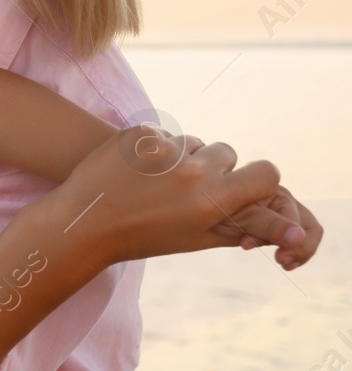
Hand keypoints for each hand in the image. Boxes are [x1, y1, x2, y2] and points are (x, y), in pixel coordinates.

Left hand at [45, 126, 303, 272]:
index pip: (266, 172)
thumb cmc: (145, 236)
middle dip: (215, 167)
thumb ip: (242, 224)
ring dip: (184, 157)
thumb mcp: (197, 237)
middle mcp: (193, 172)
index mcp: (213, 201)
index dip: (259, 179)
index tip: (245, 186)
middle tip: (189, 188)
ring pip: (192, 142)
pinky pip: (162, 134)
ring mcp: (164, 149)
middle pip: (226, 152)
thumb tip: (284, 225)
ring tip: (156, 182)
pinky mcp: (138, 133)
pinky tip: (135, 170)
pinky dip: (154, 148)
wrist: (85, 222)